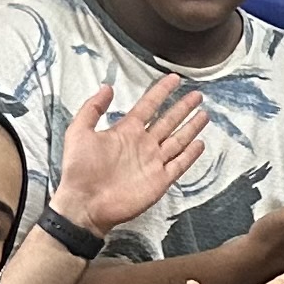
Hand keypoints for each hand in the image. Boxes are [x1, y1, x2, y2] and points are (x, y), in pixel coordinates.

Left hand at [48, 77, 211, 233]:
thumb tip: (107, 87)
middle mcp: (143, 145)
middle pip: (168, 121)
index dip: (162, 91)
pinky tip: (200, 144)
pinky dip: (190, 155)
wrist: (84, 203)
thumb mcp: (79, 132)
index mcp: (126, 131)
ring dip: (191, 127)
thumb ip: (92, 108)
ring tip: (204, 114)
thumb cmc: (79, 170)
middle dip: (183, 107)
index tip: (174, 79)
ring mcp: (153, 163)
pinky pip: (179, 165)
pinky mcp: (159, 181)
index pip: (149, 105)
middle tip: (197, 95)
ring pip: (178, 140)